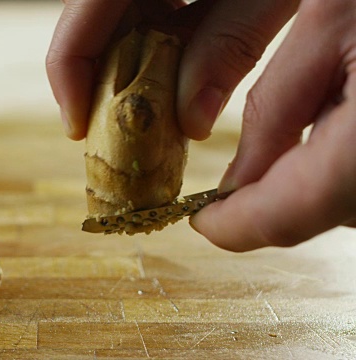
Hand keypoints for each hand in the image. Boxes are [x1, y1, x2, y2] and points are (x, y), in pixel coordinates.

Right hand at [46, 0, 297, 139]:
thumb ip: (230, 47)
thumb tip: (192, 123)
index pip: (78, 18)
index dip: (68, 77)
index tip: (79, 128)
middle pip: (90, 24)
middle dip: (100, 78)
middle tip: (117, 127)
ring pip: (117, 20)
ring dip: (130, 65)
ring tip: (152, 106)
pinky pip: (146, 9)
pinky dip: (157, 45)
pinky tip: (178, 69)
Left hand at [191, 0, 355, 250]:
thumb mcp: (328, 17)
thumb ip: (274, 108)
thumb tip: (235, 182)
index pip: (286, 214)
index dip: (234, 225)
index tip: (202, 218)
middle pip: (326, 208)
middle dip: (281, 184)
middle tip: (275, 125)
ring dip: (325, 168)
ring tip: (339, 91)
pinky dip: (354, 156)